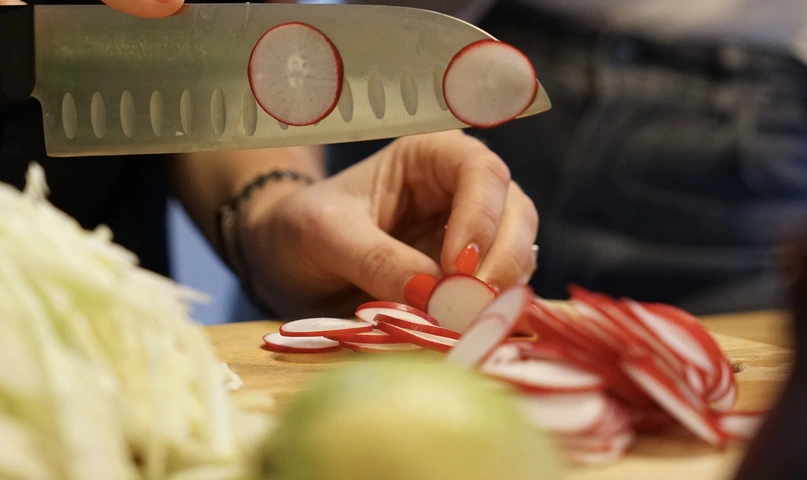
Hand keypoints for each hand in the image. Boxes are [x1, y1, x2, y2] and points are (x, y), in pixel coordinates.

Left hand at [240, 130, 539, 318]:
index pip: (481, 172)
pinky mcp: (469, 277)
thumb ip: (377, 260)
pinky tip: (466, 327)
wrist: (288, 261)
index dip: (482, 217)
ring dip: (501, 290)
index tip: (458, 267)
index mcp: (430, 156)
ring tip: (463, 321)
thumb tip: (434, 295)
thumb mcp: (326, 236)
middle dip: (502, 260)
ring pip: (518, 253)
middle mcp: (462, 189)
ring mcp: (472, 234)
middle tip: (472, 306)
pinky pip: (500, 291)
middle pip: (516, 213)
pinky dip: (491, 311)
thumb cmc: (301, 229)